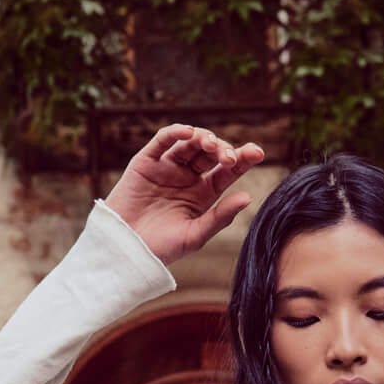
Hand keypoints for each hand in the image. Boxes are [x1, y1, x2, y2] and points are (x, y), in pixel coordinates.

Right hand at [105, 123, 263, 266]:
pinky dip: (175, 133)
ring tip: (212, 146)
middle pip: (210, 153)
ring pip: (189, 143)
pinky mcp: (146, 162)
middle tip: (229, 158)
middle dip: (223, 150)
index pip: (227, 171)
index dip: (242, 159)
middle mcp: (187, 177)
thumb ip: (220, 217)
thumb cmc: (161, 249)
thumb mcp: (195, 235)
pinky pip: (162, 141)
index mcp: (203, 194)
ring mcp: (167, 167)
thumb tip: (248, 196)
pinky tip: (189, 133)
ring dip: (203, 138)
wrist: (126, 251)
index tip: (257, 152)